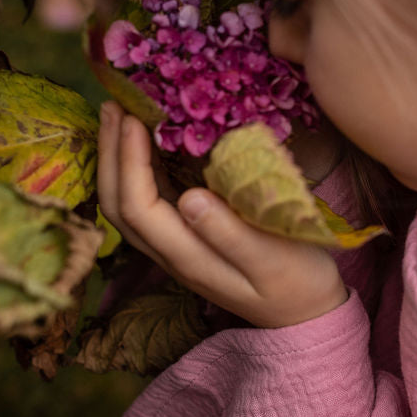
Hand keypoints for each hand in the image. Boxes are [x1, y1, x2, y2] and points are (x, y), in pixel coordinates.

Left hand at [97, 103, 348, 327]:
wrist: (306, 312)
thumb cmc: (297, 281)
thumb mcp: (272, 259)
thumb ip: (230, 234)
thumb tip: (190, 198)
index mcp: (188, 258)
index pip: (139, 208)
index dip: (129, 161)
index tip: (136, 117)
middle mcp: (170, 255)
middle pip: (118, 206)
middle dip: (110, 153)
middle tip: (114, 104)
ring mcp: (174, 248)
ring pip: (126, 205)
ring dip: (116, 159)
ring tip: (118, 115)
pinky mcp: (185, 238)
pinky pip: (147, 202)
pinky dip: (135, 169)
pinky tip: (144, 142)